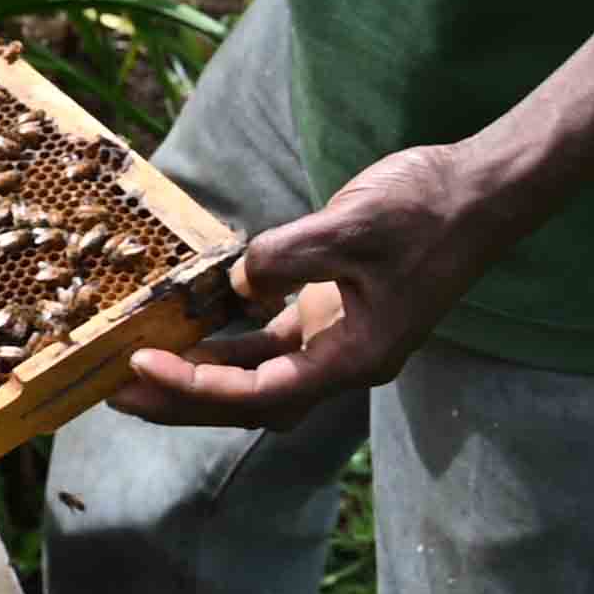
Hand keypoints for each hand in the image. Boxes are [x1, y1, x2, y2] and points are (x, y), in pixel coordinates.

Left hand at [118, 137, 546, 426]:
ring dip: (198, 374)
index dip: (195, 386)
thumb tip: (233, 284)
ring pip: (255, 375)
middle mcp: (344, 360)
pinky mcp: (331, 310)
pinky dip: (225, 340)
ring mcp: (338, 338)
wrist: (480, 192)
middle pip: (249, 400)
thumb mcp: (351, 227)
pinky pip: (266, 341)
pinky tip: (184, 327)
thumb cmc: (427, 210)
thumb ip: (286, 258)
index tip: (140, 367)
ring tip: (135, 365)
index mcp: (355, 357)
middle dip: (182, 398)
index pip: (259, 392)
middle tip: (112, 389)